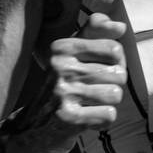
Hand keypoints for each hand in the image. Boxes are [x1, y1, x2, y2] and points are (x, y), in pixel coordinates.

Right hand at [5, 13, 127, 152]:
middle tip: (91, 93)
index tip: (99, 72)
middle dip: (112, 86)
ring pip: (116, 95)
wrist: (32, 127)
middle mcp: (60, 66)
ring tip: (88, 105)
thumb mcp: (72, 55)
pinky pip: (109, 115)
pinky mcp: (68, 117)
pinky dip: (102, 121)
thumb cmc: (62, 87)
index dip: (116, 64)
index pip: (114, 49)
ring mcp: (63, 92)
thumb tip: (121, 26)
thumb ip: (96, 34)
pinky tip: (86, 119)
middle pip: (119, 74)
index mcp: (62, 47)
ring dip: (107, 104)